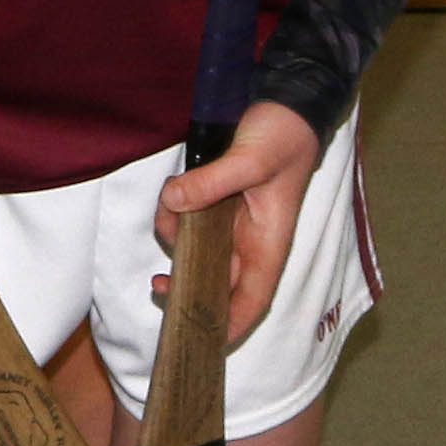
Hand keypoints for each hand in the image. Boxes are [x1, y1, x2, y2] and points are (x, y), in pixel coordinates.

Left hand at [155, 99, 319, 344]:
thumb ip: (210, 182)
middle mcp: (251, 240)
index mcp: (269, 244)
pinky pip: (191, 217)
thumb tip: (173, 201)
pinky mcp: (218, 200)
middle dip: (188, 286)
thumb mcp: (249, 160)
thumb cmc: (282, 138)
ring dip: (177, 234)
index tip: (202, 340)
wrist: (287, 105)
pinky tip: (172, 194)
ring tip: (169, 203)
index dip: (231, 324)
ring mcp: (233, 222)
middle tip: (158, 284)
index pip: (252, 299)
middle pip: (219, 280)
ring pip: (198, 246)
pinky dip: (176, 212)